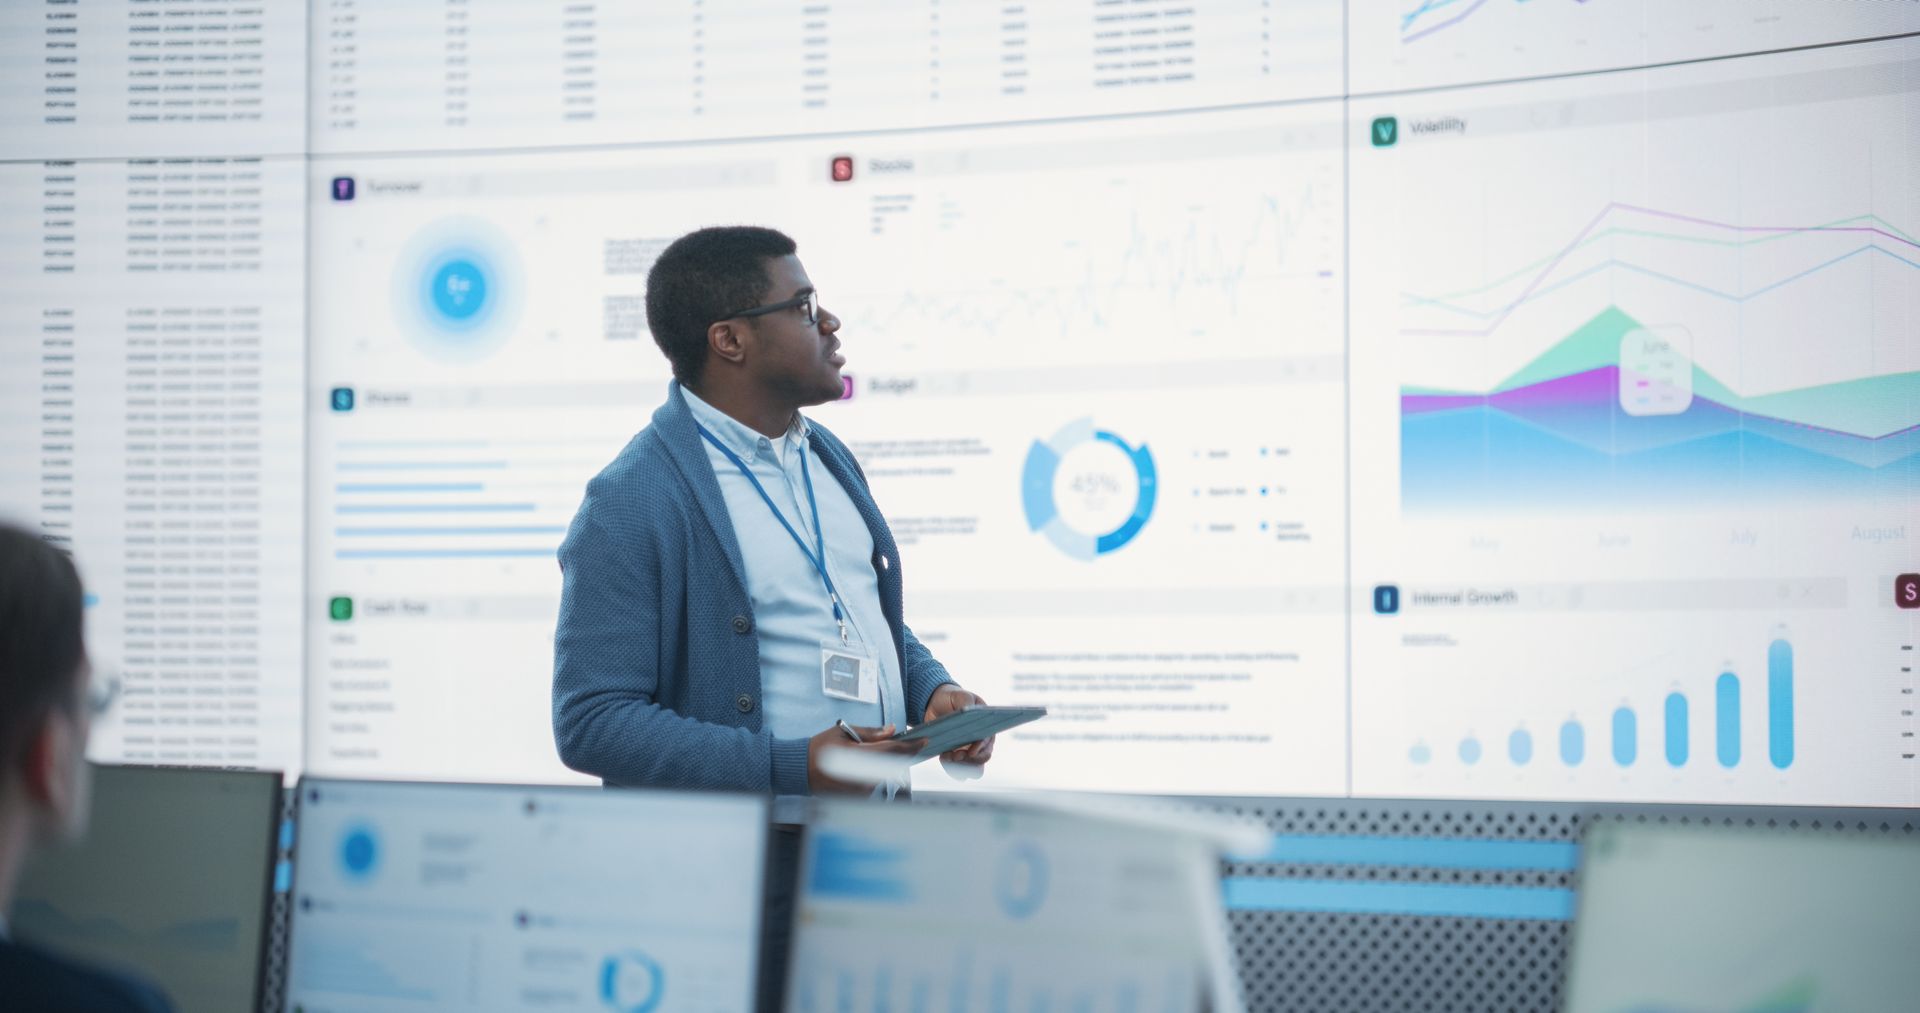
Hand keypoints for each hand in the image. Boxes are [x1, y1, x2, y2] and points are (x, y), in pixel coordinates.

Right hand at [806, 723, 921, 794]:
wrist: (800, 769)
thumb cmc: (820, 747)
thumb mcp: (844, 732)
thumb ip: (871, 733)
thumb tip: (892, 730)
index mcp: (860, 757)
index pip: (893, 750)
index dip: (912, 745)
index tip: (925, 740)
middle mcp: (864, 775)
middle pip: (894, 763)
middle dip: (904, 753)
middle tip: (914, 743)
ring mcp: (862, 788)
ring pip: (886, 773)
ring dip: (890, 762)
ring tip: (885, 752)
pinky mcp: (859, 795)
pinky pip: (876, 781)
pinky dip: (879, 772)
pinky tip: (872, 764)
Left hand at [923, 684, 993, 777]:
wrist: (937, 703)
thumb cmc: (954, 698)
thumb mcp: (961, 696)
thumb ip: (967, 703)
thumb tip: (968, 711)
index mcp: (987, 727)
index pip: (988, 743)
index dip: (981, 750)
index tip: (971, 752)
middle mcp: (981, 742)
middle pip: (981, 760)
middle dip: (970, 761)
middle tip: (956, 755)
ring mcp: (968, 751)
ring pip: (970, 769)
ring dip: (960, 767)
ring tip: (947, 757)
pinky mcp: (954, 756)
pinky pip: (956, 769)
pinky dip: (950, 767)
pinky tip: (942, 757)